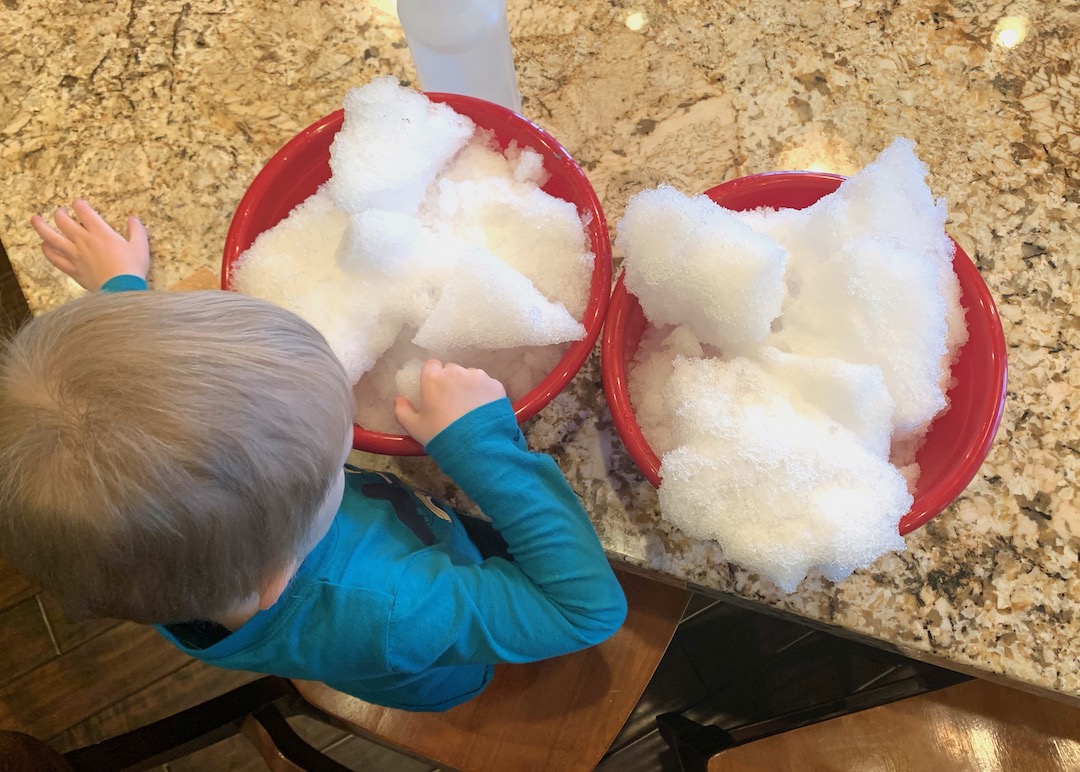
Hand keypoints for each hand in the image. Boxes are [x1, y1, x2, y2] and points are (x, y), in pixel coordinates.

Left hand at [30, 199, 149, 290]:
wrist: (122, 289)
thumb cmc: (132, 268)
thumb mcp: (141, 246)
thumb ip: (136, 230)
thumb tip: (133, 218)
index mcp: (100, 233)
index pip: (84, 211)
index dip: (79, 204)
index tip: (78, 203)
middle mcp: (84, 241)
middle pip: (63, 221)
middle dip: (60, 212)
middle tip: (61, 211)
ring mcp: (75, 255)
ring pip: (51, 238)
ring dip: (41, 227)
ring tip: (35, 219)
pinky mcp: (72, 269)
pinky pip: (54, 258)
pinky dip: (47, 251)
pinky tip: (44, 245)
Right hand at [394, 359, 506, 445]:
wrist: (477, 448)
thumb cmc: (441, 436)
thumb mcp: (415, 428)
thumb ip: (402, 411)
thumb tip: (398, 399)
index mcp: (433, 378)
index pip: (432, 366)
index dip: (433, 378)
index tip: (436, 392)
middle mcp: (456, 371)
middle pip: (452, 370)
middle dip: (451, 382)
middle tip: (453, 403)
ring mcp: (478, 376)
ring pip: (471, 376)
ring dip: (469, 386)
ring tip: (471, 408)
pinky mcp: (496, 385)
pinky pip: (488, 385)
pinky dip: (485, 394)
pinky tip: (484, 411)